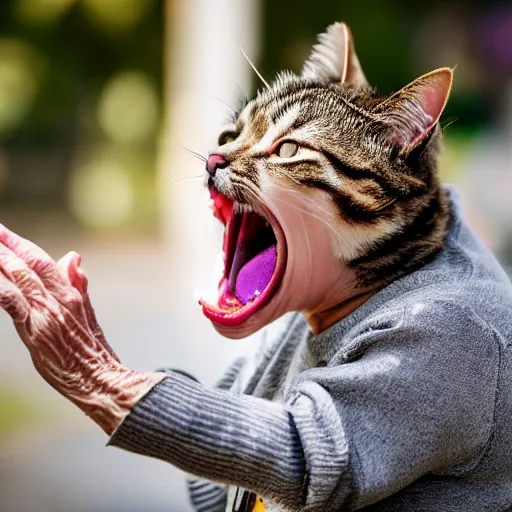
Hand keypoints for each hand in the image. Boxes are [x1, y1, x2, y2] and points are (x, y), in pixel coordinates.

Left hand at [0, 225, 164, 434]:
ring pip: (20, 277)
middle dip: (6, 244)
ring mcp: (47, 314)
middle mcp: (59, 300)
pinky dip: (2, 288)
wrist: (100, 379)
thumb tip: (73, 256)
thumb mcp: (88, 315)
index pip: (43, 261)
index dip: (20, 243)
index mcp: (72, 295)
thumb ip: (78, 285)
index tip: (3, 231)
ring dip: (2, 259)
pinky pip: (13, 303)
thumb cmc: (93, 352)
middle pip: (29, 263)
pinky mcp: (36, 332)